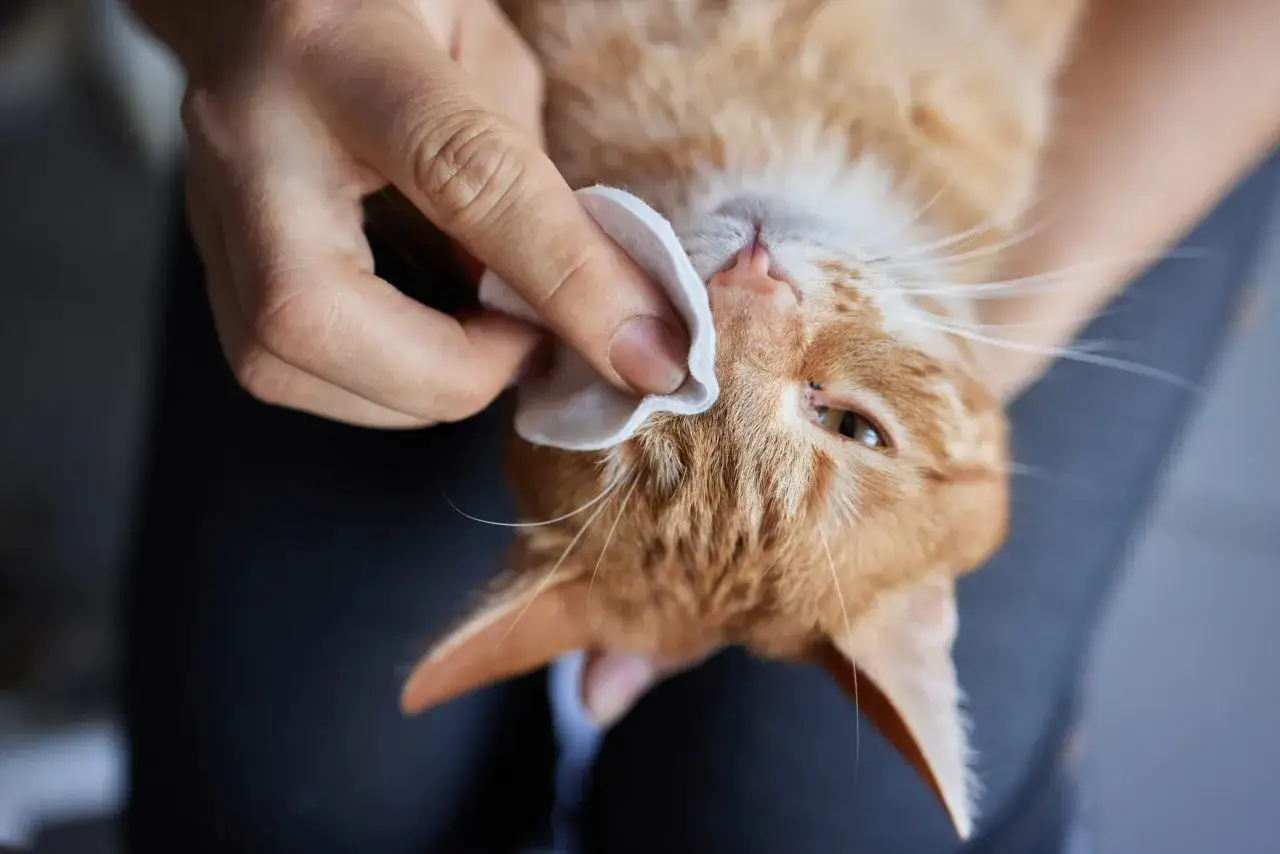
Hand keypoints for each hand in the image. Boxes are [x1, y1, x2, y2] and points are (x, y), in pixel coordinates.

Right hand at [134, 0, 689, 426]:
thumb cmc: (381, 1)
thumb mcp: (479, 42)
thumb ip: (526, 166)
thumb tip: (592, 298)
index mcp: (342, 48)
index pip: (461, 174)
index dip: (566, 279)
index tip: (647, 352)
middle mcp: (252, 129)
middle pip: (315, 314)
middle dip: (450, 376)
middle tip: (531, 348)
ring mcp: (209, 198)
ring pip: (279, 361)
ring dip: (412, 392)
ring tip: (487, 349)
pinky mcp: (208, 251)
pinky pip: (278, 361)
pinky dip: (375, 383)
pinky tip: (429, 349)